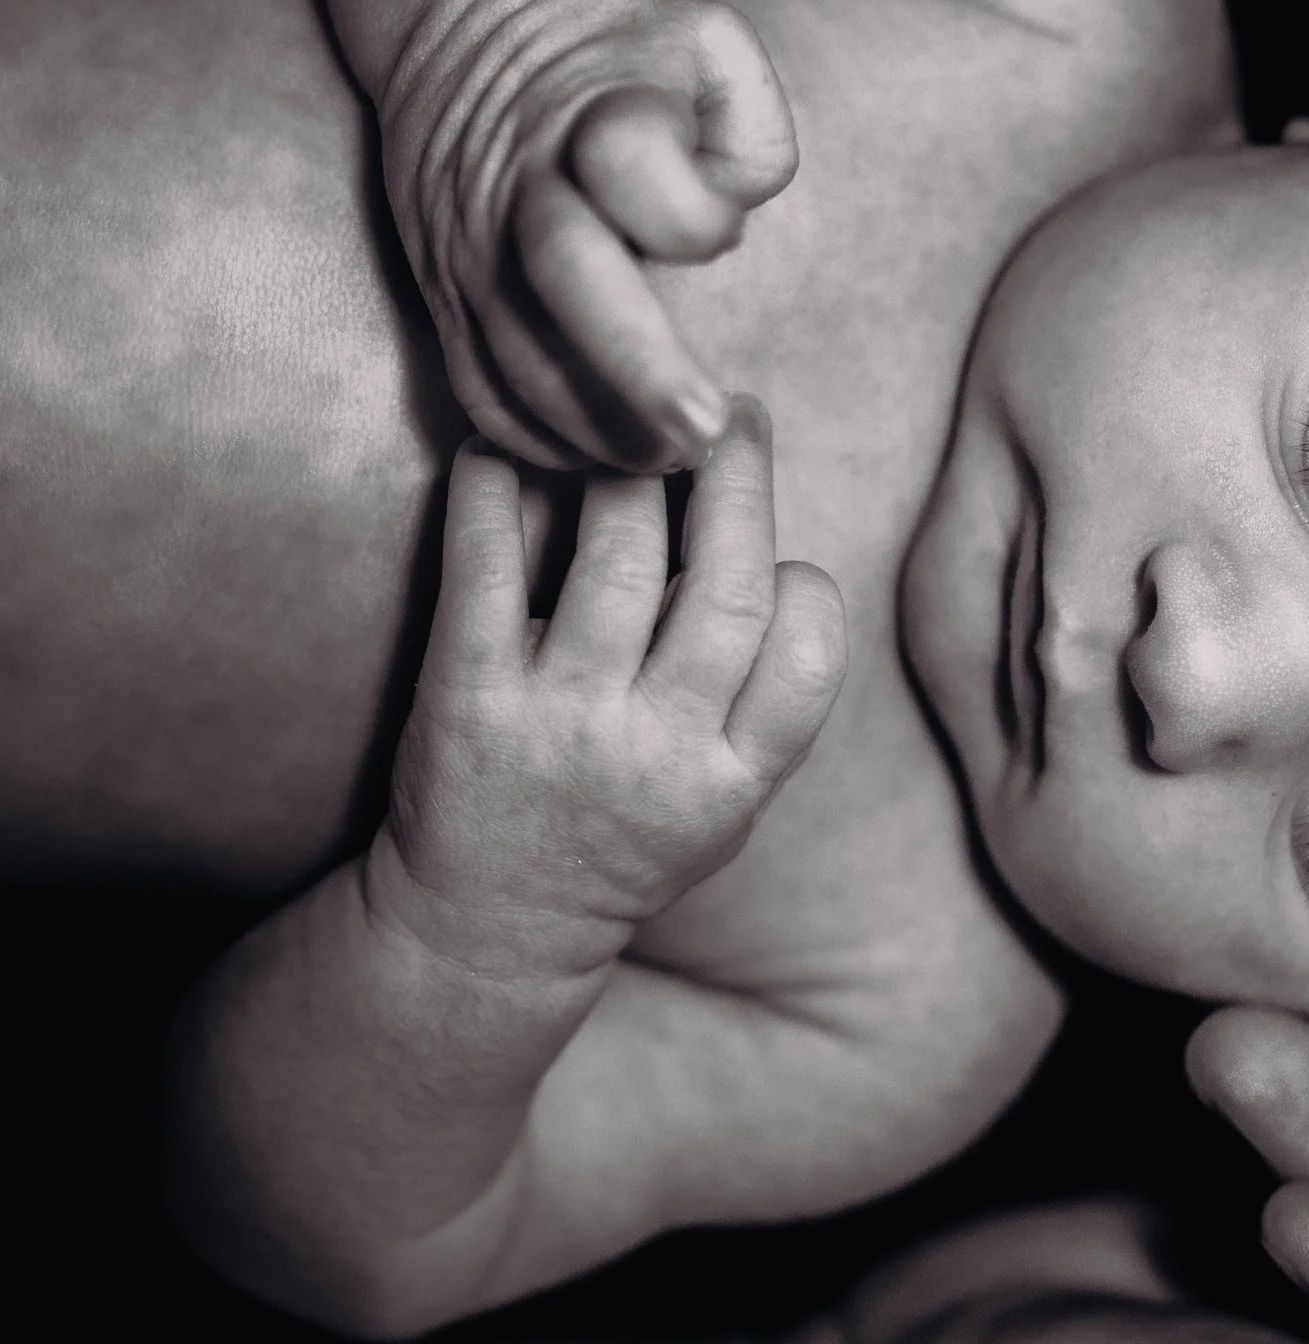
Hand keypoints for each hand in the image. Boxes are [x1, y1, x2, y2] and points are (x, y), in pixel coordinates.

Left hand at [376, 399, 844, 980]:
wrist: (486, 927)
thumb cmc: (623, 842)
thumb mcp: (724, 805)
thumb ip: (760, 702)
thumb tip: (768, 541)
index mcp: (731, 782)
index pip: (808, 659)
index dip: (806, 584)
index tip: (784, 549)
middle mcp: (654, 753)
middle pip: (723, 590)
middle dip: (738, 479)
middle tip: (732, 415)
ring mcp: (559, 724)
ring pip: (616, 559)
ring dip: (630, 466)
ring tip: (630, 417)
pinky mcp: (466, 699)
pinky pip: (487, 570)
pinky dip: (494, 492)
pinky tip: (505, 445)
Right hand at [384, 0, 795, 470]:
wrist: (469, 17)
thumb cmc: (622, 47)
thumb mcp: (709, 40)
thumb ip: (750, 123)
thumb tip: (733, 213)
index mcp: (592, 107)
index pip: (631, 157)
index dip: (689, 207)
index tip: (721, 230)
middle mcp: (518, 177)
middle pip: (564, 269)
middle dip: (637, 365)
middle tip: (704, 435)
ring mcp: (468, 240)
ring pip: (516, 349)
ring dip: (595, 424)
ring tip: (671, 465)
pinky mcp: (439, 287)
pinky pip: (474, 382)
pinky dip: (531, 437)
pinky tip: (598, 461)